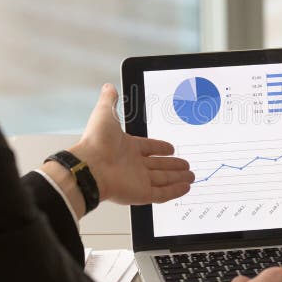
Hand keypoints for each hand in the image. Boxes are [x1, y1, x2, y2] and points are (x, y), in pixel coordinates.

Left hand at [70, 84, 194, 204]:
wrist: (90, 167)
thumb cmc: (95, 142)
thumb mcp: (104, 114)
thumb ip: (110, 101)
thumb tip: (108, 87)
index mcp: (127, 148)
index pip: (149, 148)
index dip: (160, 148)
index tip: (171, 148)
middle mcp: (133, 165)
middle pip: (159, 166)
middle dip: (173, 165)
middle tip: (185, 165)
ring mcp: (137, 180)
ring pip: (163, 179)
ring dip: (178, 178)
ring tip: (191, 176)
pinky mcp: (141, 194)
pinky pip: (162, 194)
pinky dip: (175, 191)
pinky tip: (185, 188)